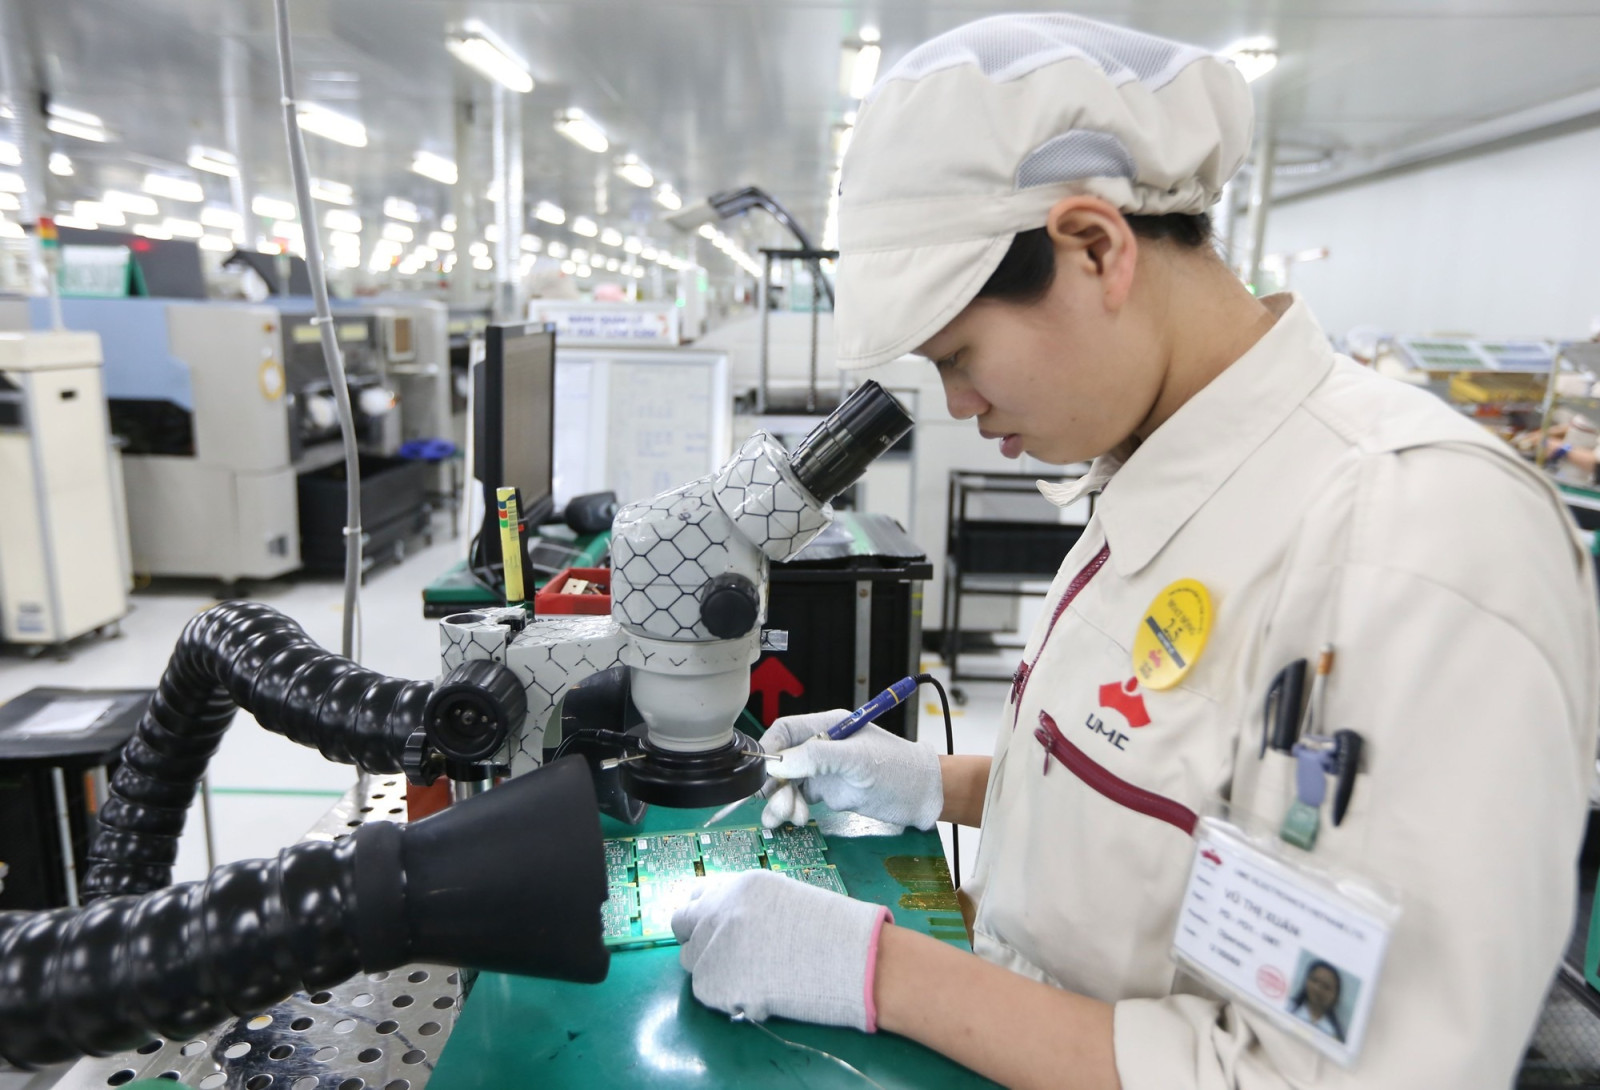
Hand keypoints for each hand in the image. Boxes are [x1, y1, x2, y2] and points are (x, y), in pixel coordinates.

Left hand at [672, 870, 891, 1031]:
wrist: (850, 960)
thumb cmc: (829, 930)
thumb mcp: (784, 897)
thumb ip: (748, 905)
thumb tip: (727, 920)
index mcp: (736, 886)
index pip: (696, 897)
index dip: (706, 914)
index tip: (717, 927)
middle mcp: (717, 911)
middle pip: (682, 925)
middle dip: (698, 938)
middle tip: (726, 954)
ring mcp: (712, 948)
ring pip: (692, 960)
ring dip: (712, 966)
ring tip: (750, 974)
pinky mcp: (714, 985)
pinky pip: (707, 991)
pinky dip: (725, 994)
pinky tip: (756, 991)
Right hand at [759, 710, 942, 830]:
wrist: (922, 797)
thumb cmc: (896, 770)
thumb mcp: (856, 761)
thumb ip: (817, 757)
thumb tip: (779, 764)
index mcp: (827, 727)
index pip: (785, 731)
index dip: (770, 750)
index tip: (762, 775)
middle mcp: (821, 746)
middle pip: (782, 761)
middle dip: (776, 785)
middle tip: (781, 807)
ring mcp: (823, 769)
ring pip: (787, 783)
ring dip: (782, 801)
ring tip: (792, 818)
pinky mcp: (827, 791)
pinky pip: (798, 798)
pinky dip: (791, 809)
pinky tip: (796, 820)